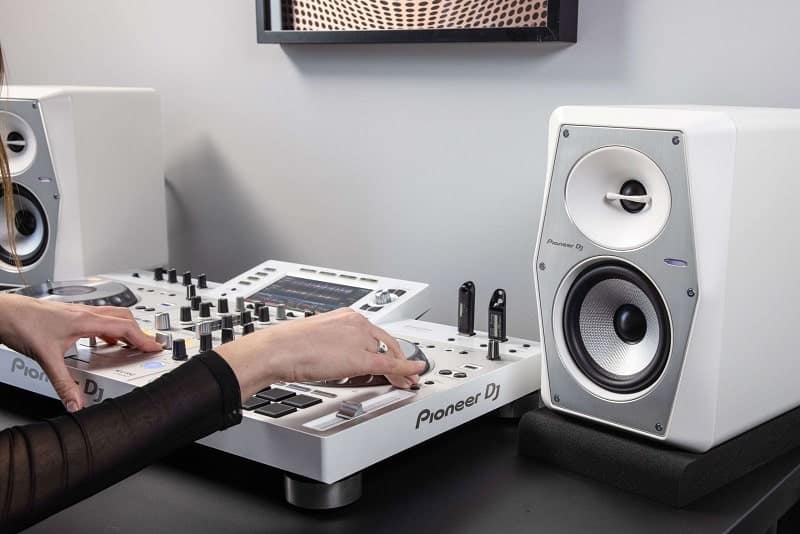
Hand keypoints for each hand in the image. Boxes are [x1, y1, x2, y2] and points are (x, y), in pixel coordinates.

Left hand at [0, 294, 162, 411]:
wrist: (4, 312)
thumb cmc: (23, 324)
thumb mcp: (46, 358)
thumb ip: (63, 383)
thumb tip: (76, 402)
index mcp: (86, 320)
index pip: (125, 328)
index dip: (143, 339)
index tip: (155, 347)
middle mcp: (85, 313)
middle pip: (124, 318)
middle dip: (139, 332)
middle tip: (146, 346)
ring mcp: (78, 311)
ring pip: (112, 316)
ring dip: (125, 329)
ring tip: (128, 344)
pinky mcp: (70, 314)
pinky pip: (99, 319)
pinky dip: (108, 329)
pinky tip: (101, 341)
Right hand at [216, 308, 425, 399]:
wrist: (280, 349)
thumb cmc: (289, 345)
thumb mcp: (317, 339)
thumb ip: (333, 343)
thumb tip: (337, 355)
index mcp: (346, 315)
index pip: (374, 332)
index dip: (388, 347)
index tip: (393, 355)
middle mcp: (356, 322)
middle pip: (386, 342)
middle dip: (398, 358)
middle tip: (405, 371)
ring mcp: (360, 337)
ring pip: (388, 354)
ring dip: (400, 368)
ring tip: (405, 380)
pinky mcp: (361, 357)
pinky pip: (390, 364)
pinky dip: (406, 370)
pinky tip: (413, 375)